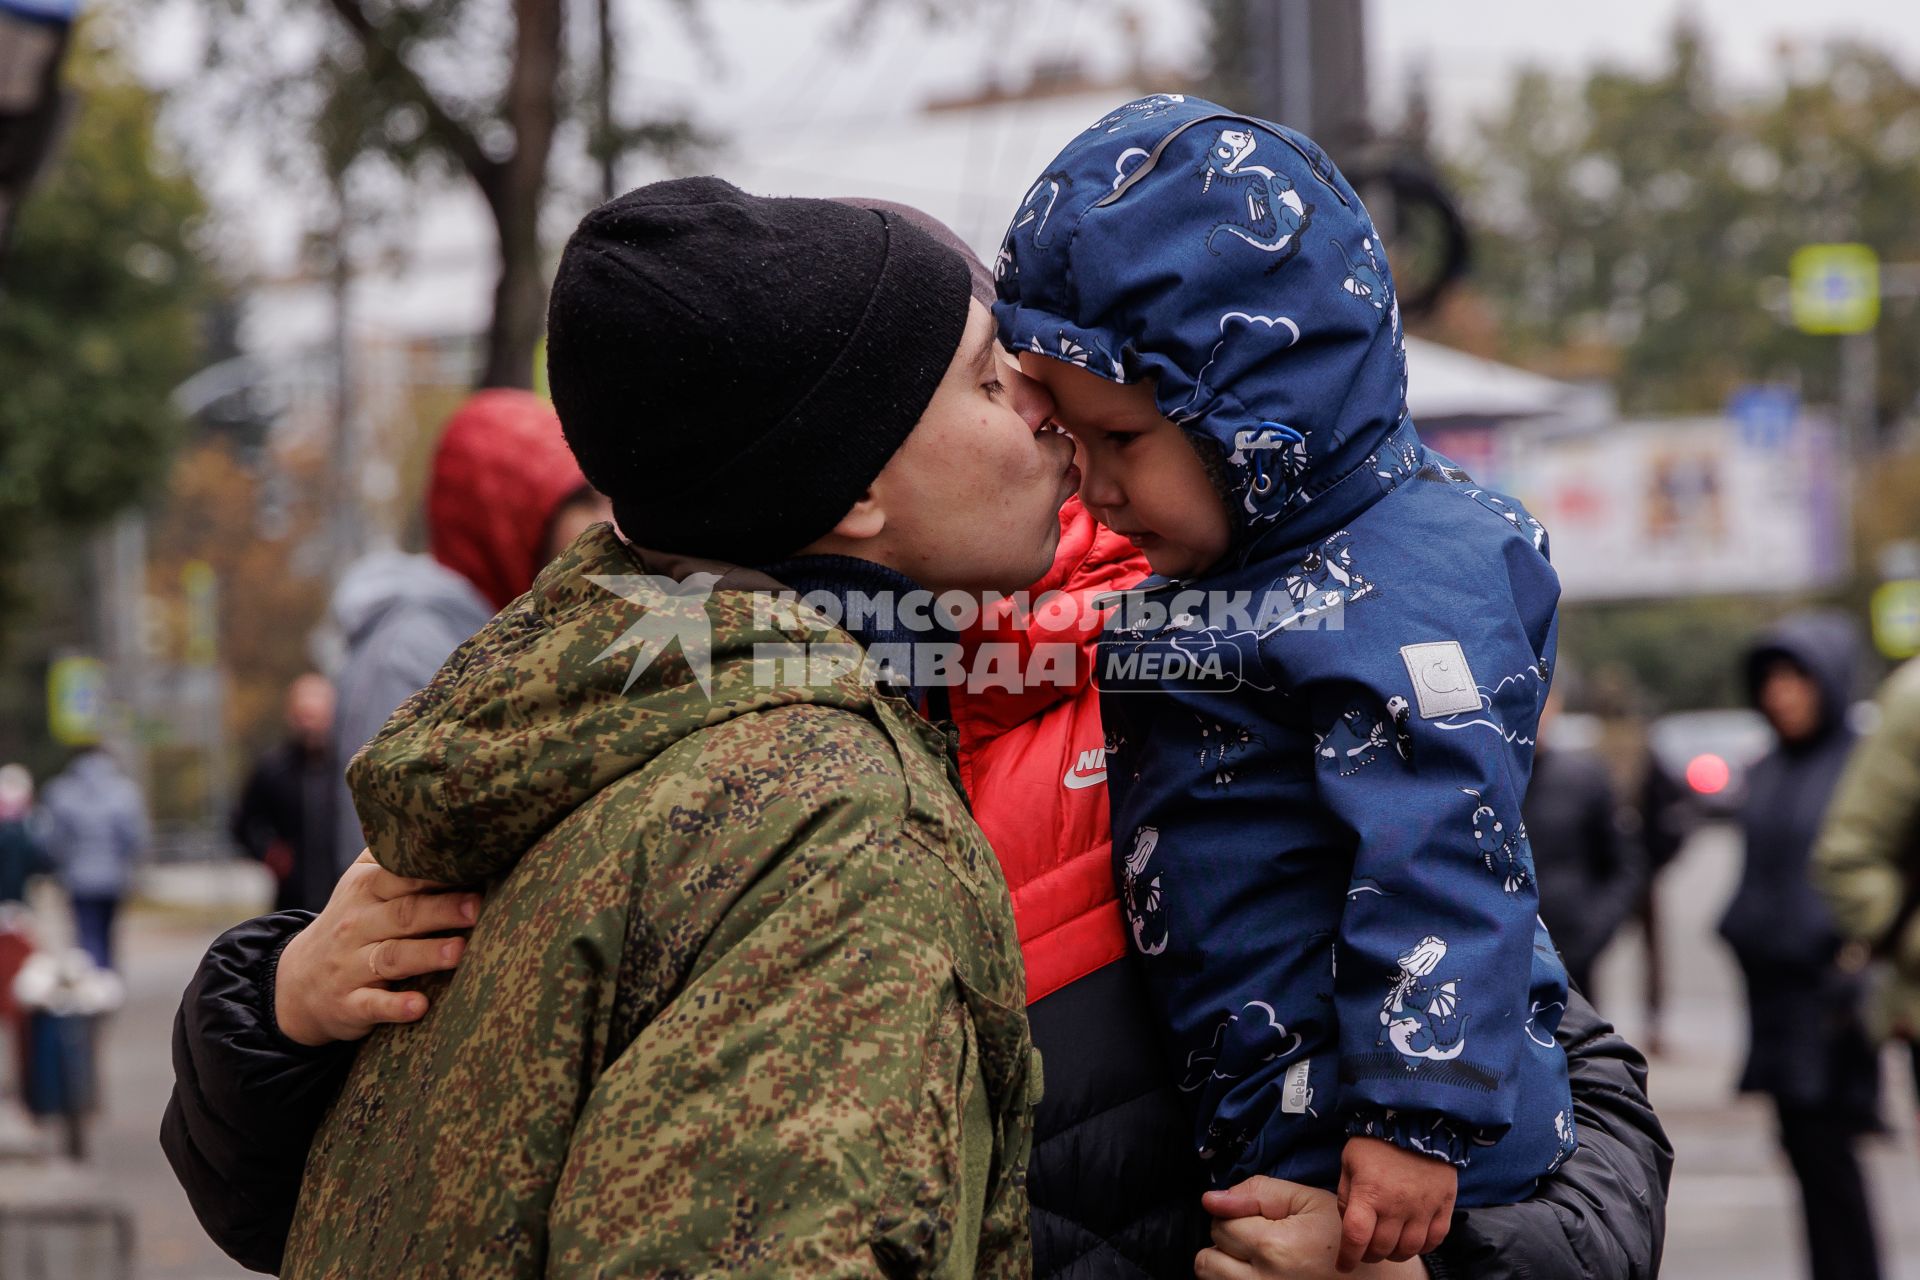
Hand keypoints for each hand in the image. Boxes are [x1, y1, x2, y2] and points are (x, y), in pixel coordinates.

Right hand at [274, 850, 479, 1045]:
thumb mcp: (362, 884)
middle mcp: (357, 925)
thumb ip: (393, 855)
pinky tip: (420, 1007)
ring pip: (391, 957)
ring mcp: (350, 965)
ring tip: (459, 951)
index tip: (473, 866)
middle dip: (441, 909)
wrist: (296, 982)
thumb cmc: (352, 923)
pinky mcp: (348, 1003)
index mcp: (366, 890)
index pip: (399, 875)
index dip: (434, 871)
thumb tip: (439, 821)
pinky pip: (371, 1005)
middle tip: (478, 906)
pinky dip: (395, 1006)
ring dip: (426, 954)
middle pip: (403, 914)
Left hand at [1197, 1178, 1426, 1278]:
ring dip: (1227, 1269)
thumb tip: (1210, 1199)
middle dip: (1225, 1246)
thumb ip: (1256, 1193)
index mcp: (1275, 1248)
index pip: (1220, 1226)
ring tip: (1258, 1259)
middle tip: (1254, 1240)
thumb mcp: (1306, 1200)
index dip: (1235, 1215)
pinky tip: (1263, 1273)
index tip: (1259, 1218)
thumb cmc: (1344, 1236)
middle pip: (1207, 1262)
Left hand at [1337, 1137, 1455, 1271]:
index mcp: (1369, 1193)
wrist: (1416, 1119)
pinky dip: (1424, 1246)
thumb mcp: (1349, 1161)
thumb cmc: (1377, 1140)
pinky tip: (1412, 1239)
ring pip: (1410, 1248)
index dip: (1348, 1257)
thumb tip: (1350, 1221)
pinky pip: (1436, 1238)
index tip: (1343, 1265)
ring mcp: (1424, 1207)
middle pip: (1383, 1248)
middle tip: (1366, 1250)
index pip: (1357, 1237)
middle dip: (1370, 1255)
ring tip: (1388, 1245)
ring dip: (1395, 1253)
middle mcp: (1397, 1205)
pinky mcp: (1444, 1205)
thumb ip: (1347, 1194)